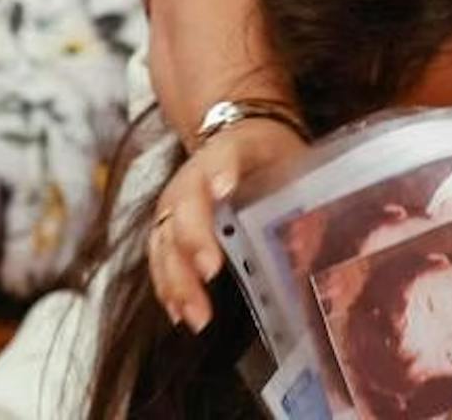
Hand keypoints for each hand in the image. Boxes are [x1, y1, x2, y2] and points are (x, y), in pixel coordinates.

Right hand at [147, 118, 306, 330]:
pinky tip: (178, 313)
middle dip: (192, 243)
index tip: (222, 196)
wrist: (238, 137)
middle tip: (209, 273)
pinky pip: (159, 259)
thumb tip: (291, 222)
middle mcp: (188, 181)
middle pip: (182, 211)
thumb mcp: (283, 150)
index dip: (219, 175)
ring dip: (177, 279)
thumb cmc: (263, 151)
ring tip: (196, 314)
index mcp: (223, 153)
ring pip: (165, 241)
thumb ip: (289, 179)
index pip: (220, 160)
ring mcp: (173, 207)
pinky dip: (167, 287)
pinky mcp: (166, 229)